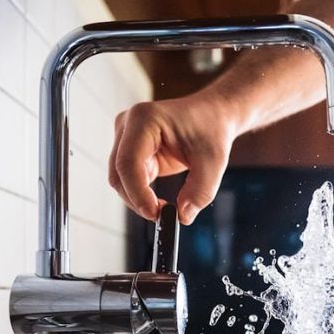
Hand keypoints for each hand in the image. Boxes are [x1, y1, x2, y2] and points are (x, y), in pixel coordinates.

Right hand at [109, 92, 238, 224]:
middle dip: (137, 200)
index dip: (137, 192)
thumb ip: (201, 191)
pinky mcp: (131, 151)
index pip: (128, 162)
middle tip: (162, 217)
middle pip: (119, 174)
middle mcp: (128, 126)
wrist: (212, 116)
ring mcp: (126, 138)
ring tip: (165, 209)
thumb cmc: (211, 130)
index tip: (155, 214)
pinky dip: (142, 195)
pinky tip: (160, 202)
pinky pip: (129, 181)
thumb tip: (183, 216)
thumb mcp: (214, 162)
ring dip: (138, 199)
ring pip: (120, 180)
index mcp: (144, 119)